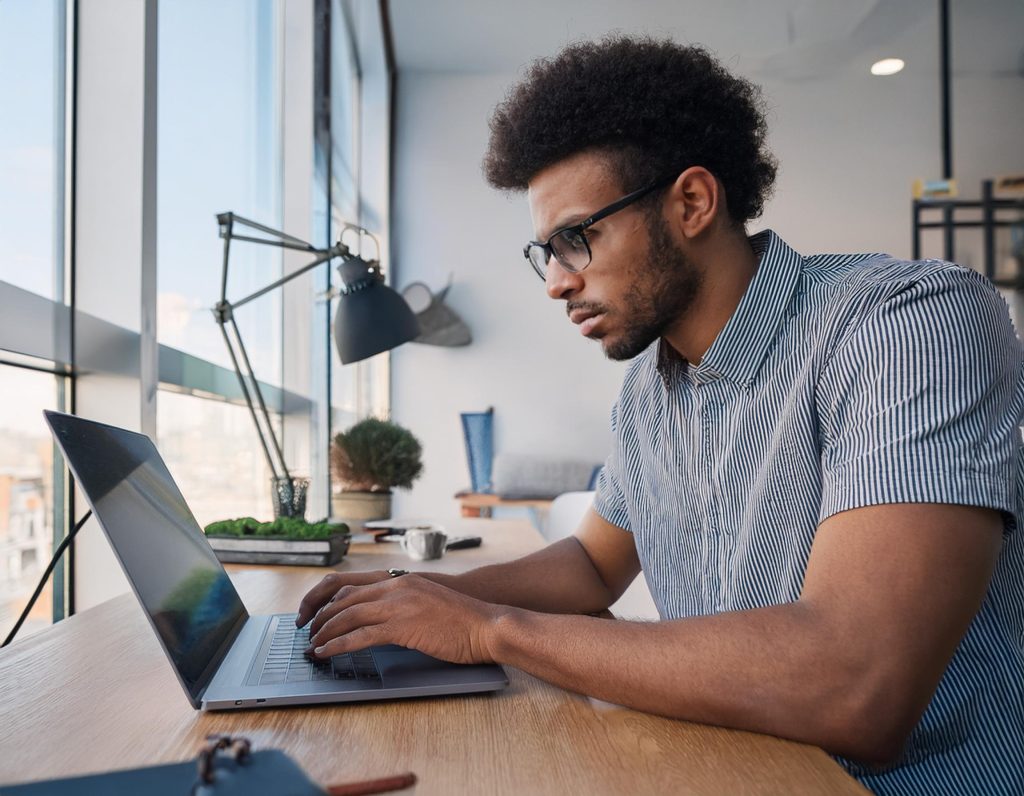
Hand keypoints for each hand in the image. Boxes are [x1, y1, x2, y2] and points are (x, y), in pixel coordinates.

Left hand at [300, 574, 504, 663]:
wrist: (486, 624)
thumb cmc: (462, 620)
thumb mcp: (428, 602)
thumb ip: (405, 604)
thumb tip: (384, 620)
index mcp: (401, 582)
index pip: (351, 585)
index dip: (327, 601)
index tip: (315, 615)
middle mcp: (396, 588)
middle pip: (343, 597)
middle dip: (319, 616)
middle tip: (307, 631)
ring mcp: (398, 605)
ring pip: (347, 615)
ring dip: (324, 632)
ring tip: (312, 645)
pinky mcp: (402, 626)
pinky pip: (360, 635)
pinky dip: (338, 645)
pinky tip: (326, 653)